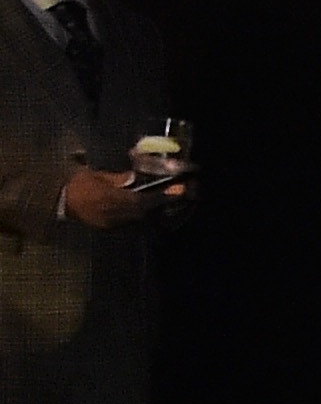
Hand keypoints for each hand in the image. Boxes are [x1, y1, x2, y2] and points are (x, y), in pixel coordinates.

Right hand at [62, 165, 180, 230]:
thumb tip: (135, 178)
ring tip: (173, 201)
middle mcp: (111, 214)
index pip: (142, 200)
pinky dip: (145, 217)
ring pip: (141, 220)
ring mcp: (110, 224)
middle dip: (165, 204)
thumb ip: (118, 179)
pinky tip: (154, 210)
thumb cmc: (76, 183)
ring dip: (157, 211)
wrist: (56, 200)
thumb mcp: (97, 175)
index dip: (163, 196)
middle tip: (182, 194)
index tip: (180, 190)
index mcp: (108, 199)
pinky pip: (131, 224)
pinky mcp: (107, 228)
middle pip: (145, 212)